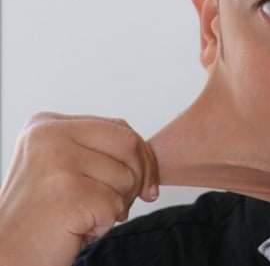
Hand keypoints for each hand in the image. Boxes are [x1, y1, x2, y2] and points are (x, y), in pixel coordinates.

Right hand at [0, 112, 159, 265]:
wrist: (9, 255)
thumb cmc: (42, 216)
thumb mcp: (63, 167)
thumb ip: (99, 151)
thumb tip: (147, 156)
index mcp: (47, 124)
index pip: (121, 128)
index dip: (144, 159)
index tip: (146, 187)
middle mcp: (48, 135)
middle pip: (130, 145)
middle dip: (139, 178)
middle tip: (119, 205)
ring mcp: (56, 163)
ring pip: (126, 177)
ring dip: (117, 205)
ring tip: (84, 216)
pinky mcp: (67, 193)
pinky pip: (115, 205)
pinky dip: (104, 224)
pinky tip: (76, 229)